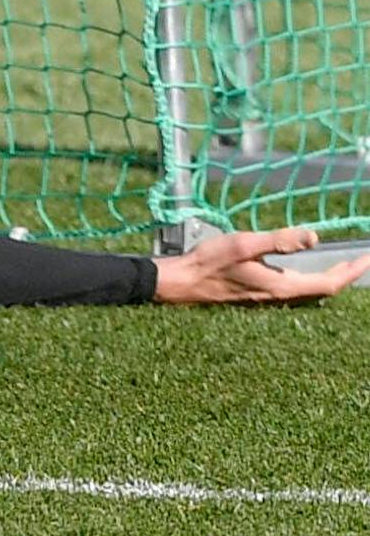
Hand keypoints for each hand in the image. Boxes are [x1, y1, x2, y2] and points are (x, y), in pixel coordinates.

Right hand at [154, 227, 369, 304]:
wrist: (184, 283)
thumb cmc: (211, 262)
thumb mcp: (245, 244)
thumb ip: (279, 241)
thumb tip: (316, 237)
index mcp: (282, 285)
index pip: (329, 282)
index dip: (351, 271)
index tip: (366, 258)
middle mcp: (280, 296)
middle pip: (323, 289)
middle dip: (344, 274)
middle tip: (360, 260)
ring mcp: (269, 298)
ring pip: (309, 291)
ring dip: (328, 278)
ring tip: (340, 266)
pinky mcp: (259, 294)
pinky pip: (295, 290)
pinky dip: (309, 280)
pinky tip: (302, 271)